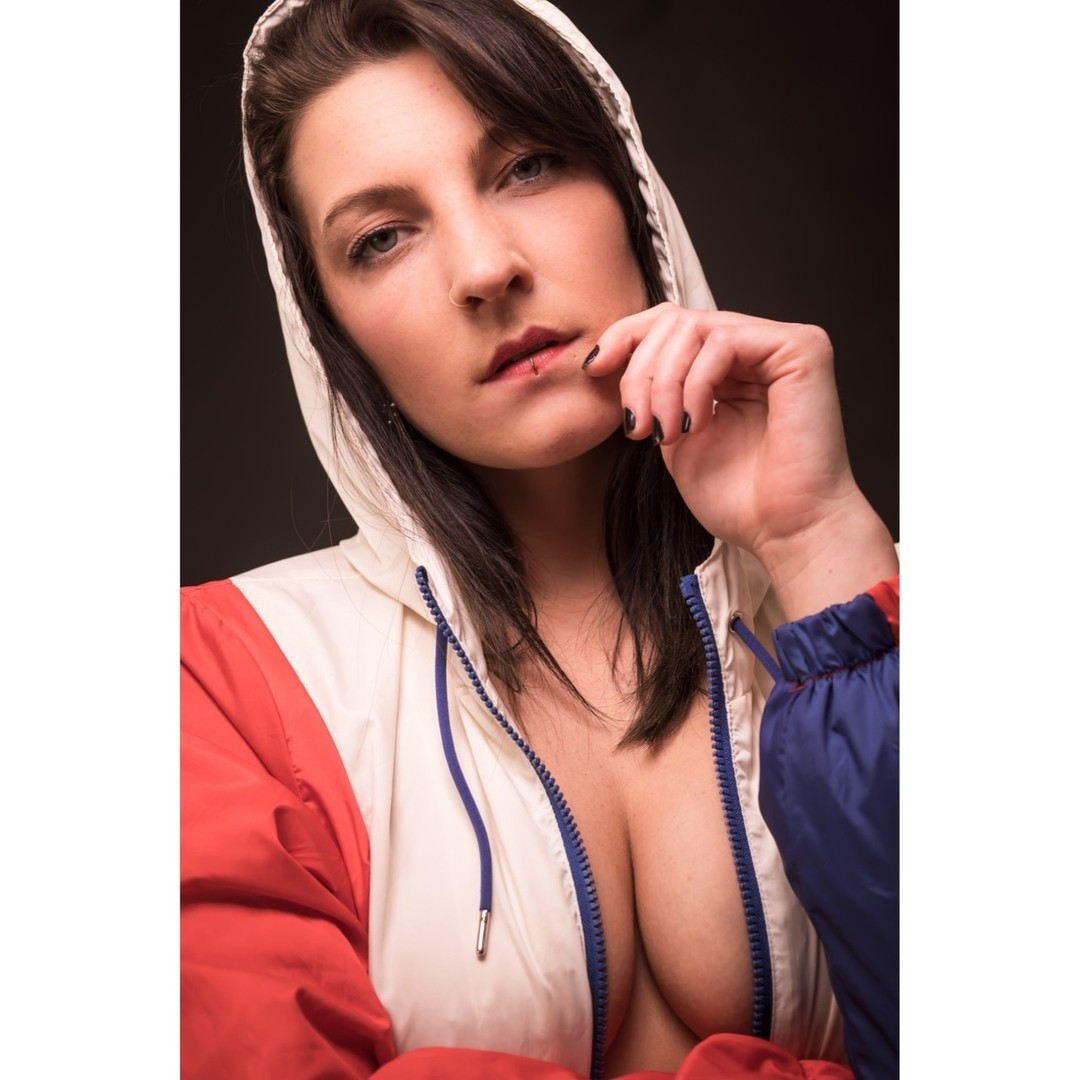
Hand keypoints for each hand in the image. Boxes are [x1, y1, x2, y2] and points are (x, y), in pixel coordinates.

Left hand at [585, 304, 896, 617]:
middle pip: (674, 320)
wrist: (785, 532)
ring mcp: (780, 344)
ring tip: (664, 434)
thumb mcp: (674, 438)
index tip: (593, 370)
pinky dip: (695, 384)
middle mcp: (756, 347)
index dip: (625, 337)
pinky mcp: (802, 348)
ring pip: (693, 327)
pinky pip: (724, 341)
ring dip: (663, 383)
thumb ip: (654, 396)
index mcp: (730, 366)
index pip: (669, 323)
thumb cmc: (740, 500)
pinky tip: (695, 425)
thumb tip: (610, 361)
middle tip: (637, 425)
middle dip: (640, 372)